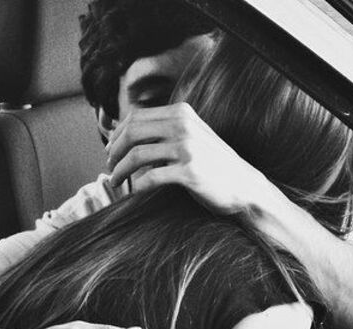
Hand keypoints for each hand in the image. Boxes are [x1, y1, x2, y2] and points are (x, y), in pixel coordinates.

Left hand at [106, 102, 287, 215]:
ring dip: (120, 170)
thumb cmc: (213, 165)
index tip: (111, 150)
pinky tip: (133, 192)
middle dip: (114, 151)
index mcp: (181, 113)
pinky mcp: (189, 173)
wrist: (244, 186)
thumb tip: (128, 132)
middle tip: (109, 166)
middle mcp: (183, 126)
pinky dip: (137, 186)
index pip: (135, 117)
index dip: (117, 134)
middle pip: (132, 133)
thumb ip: (167, 129)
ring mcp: (187, 149)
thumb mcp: (192, 135)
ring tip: (115, 181)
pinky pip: (151, 177)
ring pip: (137, 155)